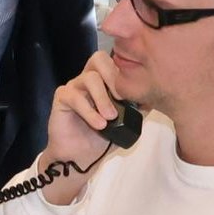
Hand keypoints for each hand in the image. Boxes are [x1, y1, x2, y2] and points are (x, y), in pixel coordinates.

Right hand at [38, 52, 135, 199]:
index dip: (126, 72)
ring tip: (110, 117)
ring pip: (90, 78)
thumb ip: (137, 108)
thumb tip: (152, 98)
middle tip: (122, 98)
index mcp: (104, 81)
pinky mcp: (62, 97)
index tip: (136, 93)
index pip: (114, 61)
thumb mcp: (126, 122)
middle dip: (113, 76)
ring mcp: (74, 87)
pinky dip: (89, 111)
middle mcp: (88, 79)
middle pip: (99, 58)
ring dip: (103, 98)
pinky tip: (99, 125)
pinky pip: (74, 96)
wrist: (80, 156)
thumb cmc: (102, 137)